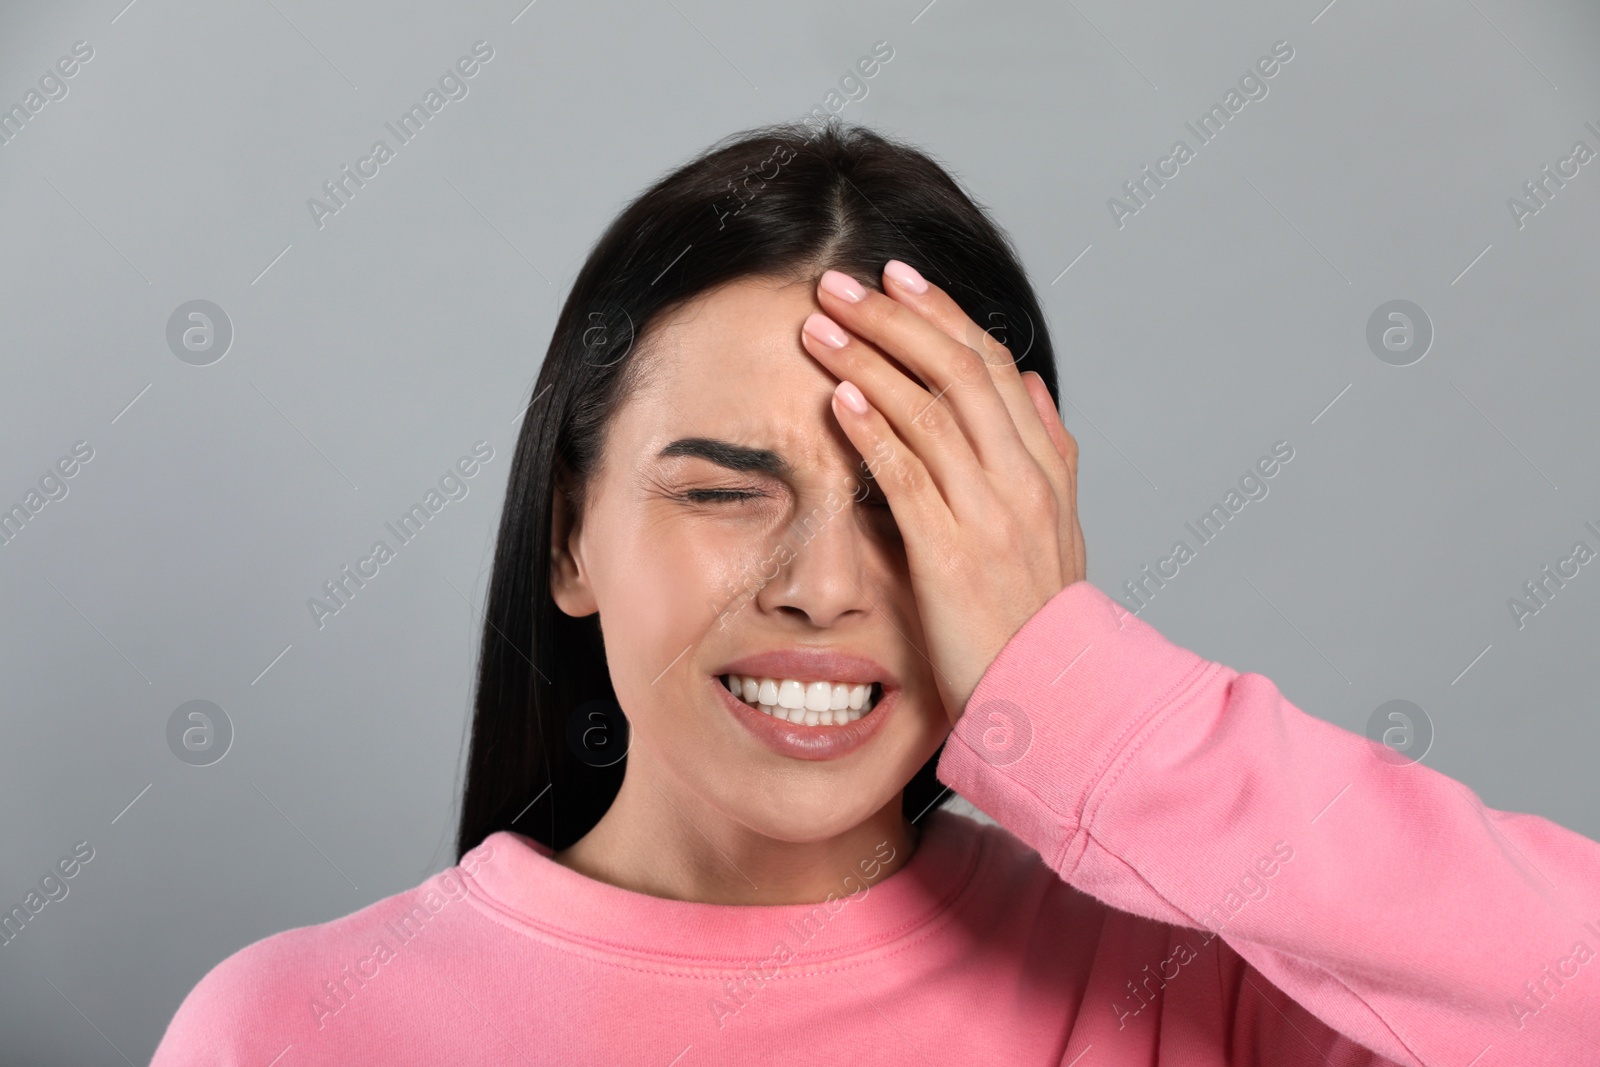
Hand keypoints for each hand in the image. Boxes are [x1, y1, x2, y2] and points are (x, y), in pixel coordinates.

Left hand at [801, 260, 1086, 725]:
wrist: (1055, 699)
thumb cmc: (1040, 619)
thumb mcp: (1059, 527)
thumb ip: (1047, 451)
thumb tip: (1027, 382)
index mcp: (1045, 468)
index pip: (991, 365)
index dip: (942, 314)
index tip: (898, 277)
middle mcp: (1023, 480)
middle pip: (958, 370)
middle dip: (895, 317)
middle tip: (841, 282)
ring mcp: (991, 515)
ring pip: (929, 411)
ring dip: (869, 359)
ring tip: (820, 324)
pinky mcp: (952, 555)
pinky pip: (907, 476)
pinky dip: (871, 430)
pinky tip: (835, 397)